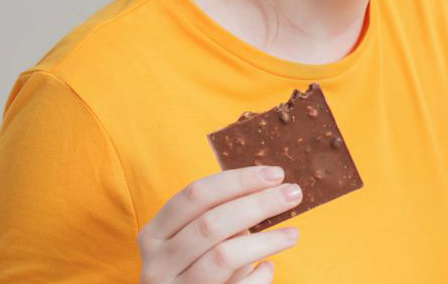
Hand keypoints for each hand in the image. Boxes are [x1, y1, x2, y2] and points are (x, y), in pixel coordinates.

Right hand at [138, 165, 302, 282]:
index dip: (238, 180)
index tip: (275, 174)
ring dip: (265, 241)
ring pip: (224, 257)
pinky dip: (258, 276)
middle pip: (212, 224)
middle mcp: (158, 263)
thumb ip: (217, 218)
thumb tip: (271, 189)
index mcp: (154, 234)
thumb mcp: (191, 240)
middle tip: (293, 194)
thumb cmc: (191, 267)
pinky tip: (268, 267)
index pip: (195, 195)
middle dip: (258, 204)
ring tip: (293, 233)